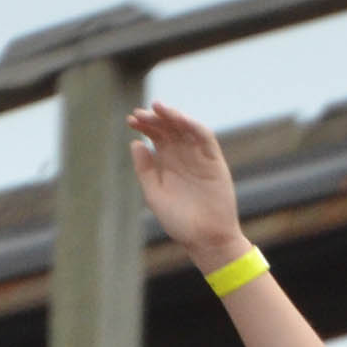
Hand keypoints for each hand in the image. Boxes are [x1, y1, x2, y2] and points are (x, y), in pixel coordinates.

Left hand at [126, 101, 246, 268]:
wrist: (205, 239)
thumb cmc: (179, 222)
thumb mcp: (154, 195)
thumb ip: (145, 170)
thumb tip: (135, 143)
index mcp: (166, 163)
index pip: (154, 136)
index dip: (144, 125)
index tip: (131, 120)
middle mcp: (182, 156)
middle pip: (168, 128)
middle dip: (154, 118)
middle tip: (140, 114)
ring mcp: (199, 157)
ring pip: (185, 128)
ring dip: (173, 116)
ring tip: (158, 108)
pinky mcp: (215, 161)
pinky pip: (205, 138)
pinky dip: (193, 126)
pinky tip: (180, 120)